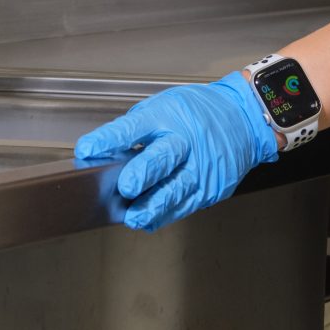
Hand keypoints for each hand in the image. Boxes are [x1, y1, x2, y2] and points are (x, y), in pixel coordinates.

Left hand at [74, 74, 279, 231]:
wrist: (243, 120)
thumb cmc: (195, 113)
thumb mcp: (164, 107)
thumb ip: (136, 131)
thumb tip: (104, 155)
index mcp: (166, 116)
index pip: (133, 127)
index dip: (108, 139)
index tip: (87, 150)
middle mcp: (184, 141)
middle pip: (163, 157)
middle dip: (143, 173)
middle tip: (125, 187)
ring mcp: (200, 166)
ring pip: (175, 189)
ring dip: (153, 205)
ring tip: (134, 217)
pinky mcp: (210, 188)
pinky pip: (185, 205)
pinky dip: (165, 214)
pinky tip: (149, 221)